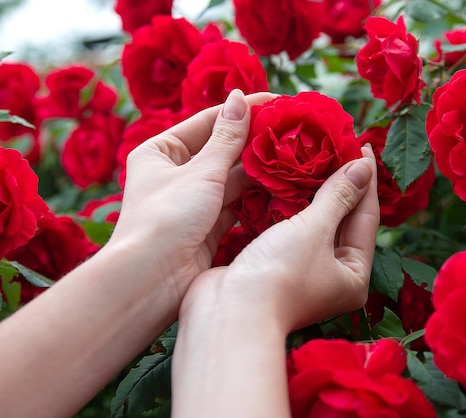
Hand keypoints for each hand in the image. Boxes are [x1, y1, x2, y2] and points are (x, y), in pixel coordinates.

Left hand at [109, 90, 275, 297]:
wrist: (152, 281)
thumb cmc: (166, 217)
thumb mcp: (200, 172)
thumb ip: (227, 138)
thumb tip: (241, 97)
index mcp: (161, 151)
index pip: (208, 122)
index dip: (243, 111)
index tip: (277, 101)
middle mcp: (175, 174)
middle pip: (222, 150)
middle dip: (255, 142)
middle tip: (293, 128)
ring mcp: (193, 202)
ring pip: (232, 179)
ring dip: (259, 170)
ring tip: (295, 154)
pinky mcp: (207, 227)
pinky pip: (236, 205)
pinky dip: (256, 197)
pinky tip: (283, 186)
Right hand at [172, 146, 378, 416]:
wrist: (227, 314)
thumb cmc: (279, 275)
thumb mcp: (315, 230)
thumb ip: (338, 196)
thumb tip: (363, 167)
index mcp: (354, 274)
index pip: (367, 217)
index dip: (365, 178)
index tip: (363, 145)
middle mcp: (332, 275)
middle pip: (342, 219)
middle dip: (340, 182)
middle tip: (337, 144)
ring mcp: (302, 271)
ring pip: (313, 222)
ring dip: (312, 191)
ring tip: (313, 154)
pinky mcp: (275, 265)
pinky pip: (289, 228)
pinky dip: (288, 205)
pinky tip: (285, 178)